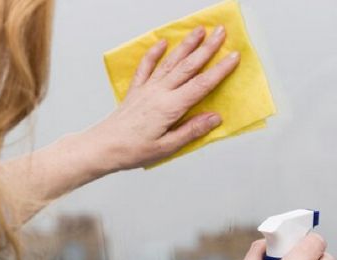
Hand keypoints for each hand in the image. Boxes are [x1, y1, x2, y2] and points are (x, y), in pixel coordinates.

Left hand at [85, 25, 239, 171]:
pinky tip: (162, 42)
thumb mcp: (167, 147)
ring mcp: (147, 89)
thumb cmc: (133, 150)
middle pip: (188, 66)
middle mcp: (159, 93)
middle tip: (220, 33)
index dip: (219, 70)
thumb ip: (192, 131)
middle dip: (207, 48)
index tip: (233, 57)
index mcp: (170, 107)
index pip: (201, 85)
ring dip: (186, 45)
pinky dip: (154, 53)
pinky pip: (146, 67)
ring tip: (198, 31)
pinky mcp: (136, 90)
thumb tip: (214, 118)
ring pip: (170, 62)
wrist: (103, 147)